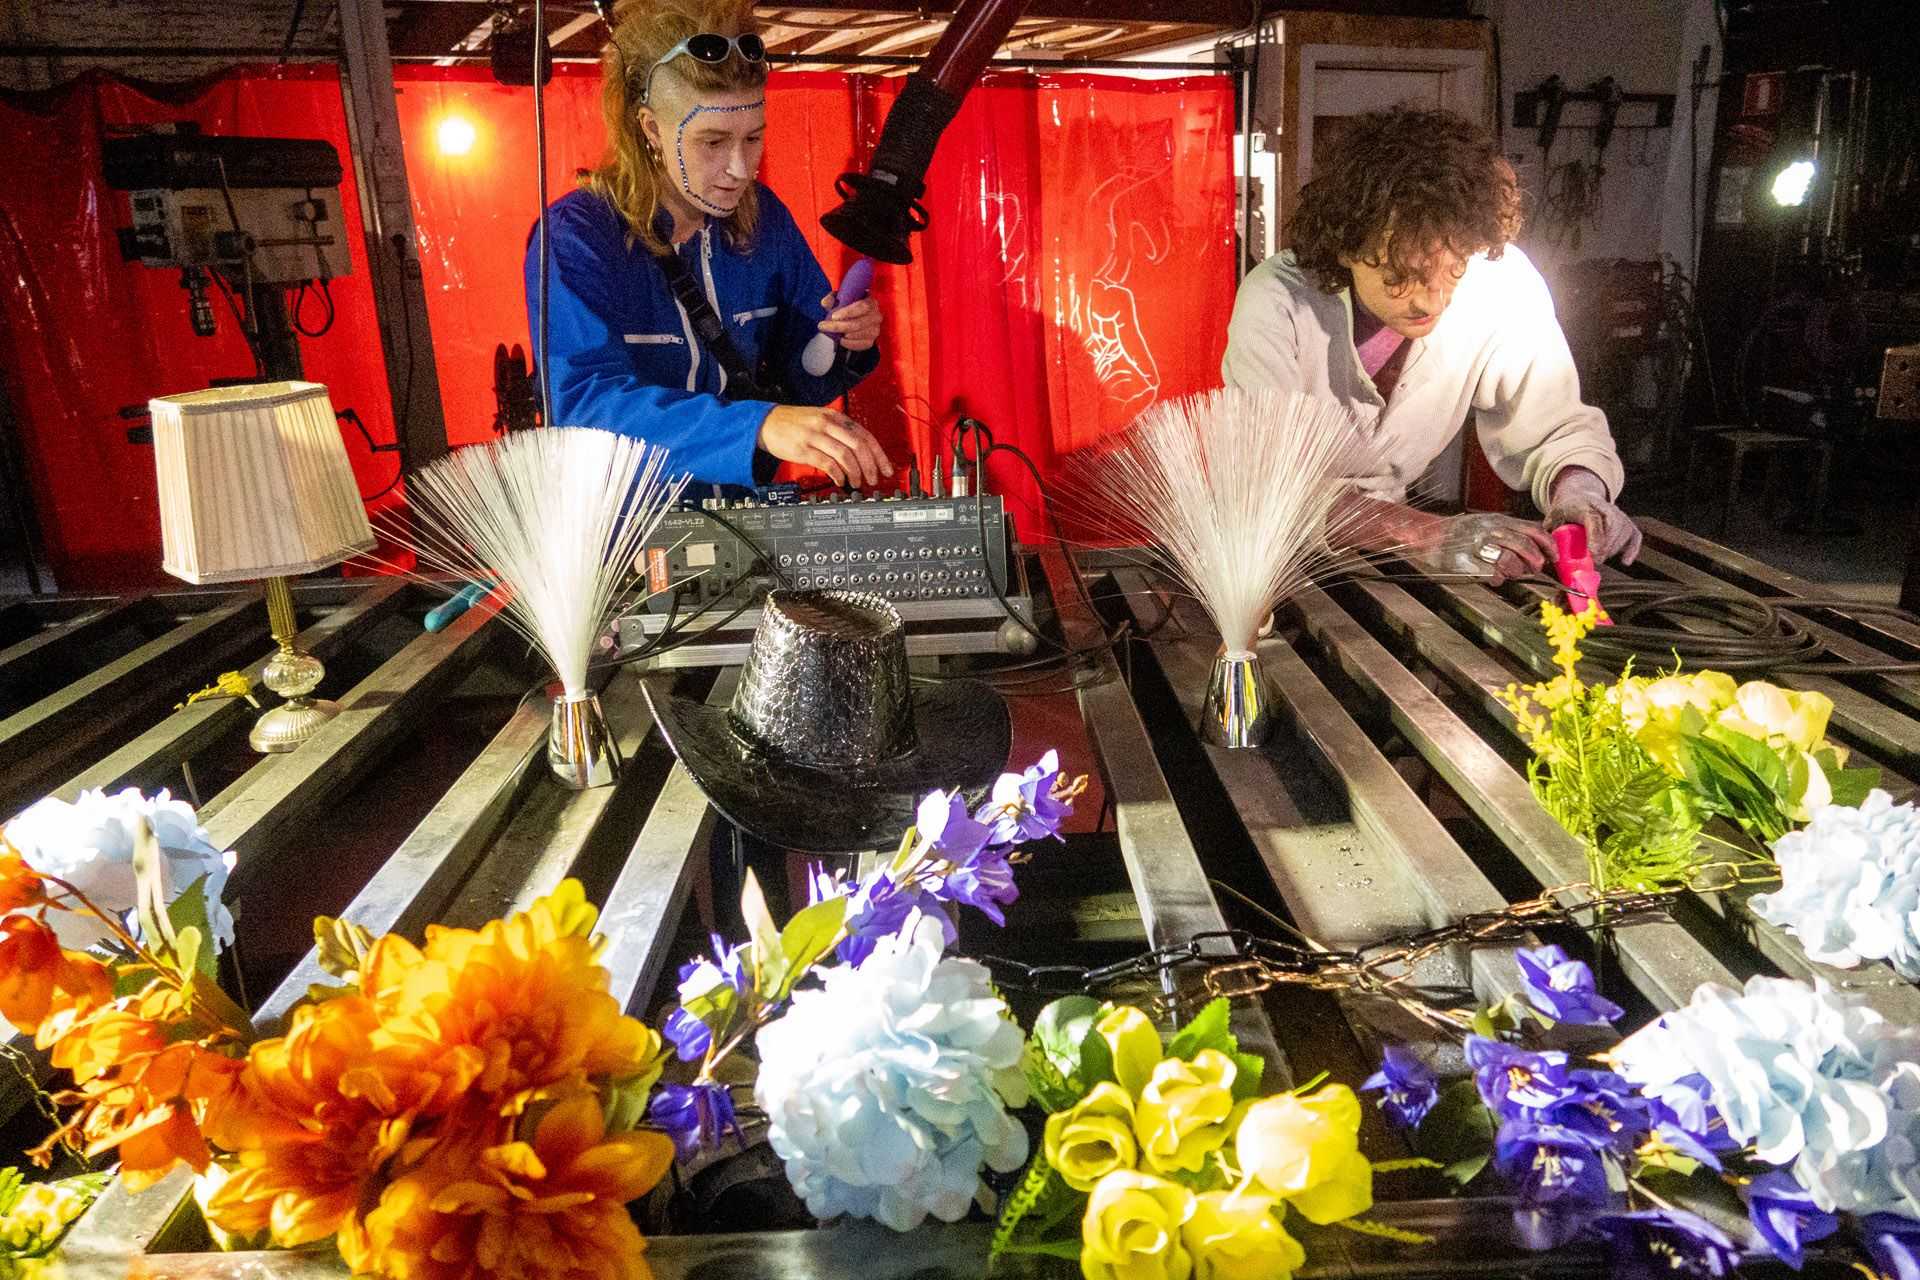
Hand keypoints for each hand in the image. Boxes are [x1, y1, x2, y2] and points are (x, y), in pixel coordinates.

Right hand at [757, 405, 892, 488]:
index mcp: (835, 417)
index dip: (879, 454)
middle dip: (870, 465)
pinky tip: (840, 481)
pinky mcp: (804, 449)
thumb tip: (860, 453)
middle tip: (874, 479)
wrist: (766, 422)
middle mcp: (828, 425)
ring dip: (855, 472)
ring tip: (857, 483)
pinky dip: (838, 474)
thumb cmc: (793, 423)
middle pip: (859, 446)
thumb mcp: (820, 420)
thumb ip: (839, 433)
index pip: (865, 435)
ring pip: (845, 455)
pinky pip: (827, 463)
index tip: (886, 468)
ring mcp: (816, 437)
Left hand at [817, 293, 880, 351]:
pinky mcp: (871, 341)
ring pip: (859, 335)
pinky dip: (849, 343)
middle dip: (839, 326)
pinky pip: (860, 345)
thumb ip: (831, 299)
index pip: (862, 307)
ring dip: (842, 335)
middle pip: (859, 323)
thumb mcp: (839, 299)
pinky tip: (840, 339)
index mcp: (870, 302)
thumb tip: (826, 303)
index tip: (834, 316)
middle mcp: (876, 316)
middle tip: (824, 326)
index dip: (848, 312)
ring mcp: (875, 329)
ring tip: (830, 332)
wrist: (854, 318)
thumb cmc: (848, 306)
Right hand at [1414, 512, 1558, 585]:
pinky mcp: (1466, 562)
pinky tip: (1494, 577)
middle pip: (1524, 545)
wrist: (1429, 534)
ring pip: (1509, 560)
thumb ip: (1510, 531)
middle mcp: (1490, 530)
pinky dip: (1497, 578)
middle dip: (1534, 560)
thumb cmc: (1460, 532)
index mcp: (1499, 521)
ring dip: (1515, 570)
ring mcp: (1478, 546)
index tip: (1553, 556)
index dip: (1547, 544)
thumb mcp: (1488, 522)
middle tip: (1534, 568)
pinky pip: (1490, 574)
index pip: (1533, 530)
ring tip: (1510, 572)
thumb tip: (1535, 546)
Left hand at [1544, 466, 1641, 563]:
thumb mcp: (1552, 518)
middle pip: (1611, 528)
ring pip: (1622, 534)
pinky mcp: (1627, 522)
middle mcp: (1604, 507)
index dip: (1595, 538)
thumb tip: (1552, 556)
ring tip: (1597, 557)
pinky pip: (1634, 536)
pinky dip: (1631, 550)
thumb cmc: (1566, 511)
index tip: (1594, 555)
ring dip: (1611, 551)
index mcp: (1583, 505)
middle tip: (1592, 561)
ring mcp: (1618, 514)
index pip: (1593, 519)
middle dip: (1602, 548)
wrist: (1580, 496)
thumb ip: (1551, 536)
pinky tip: (1624, 561)